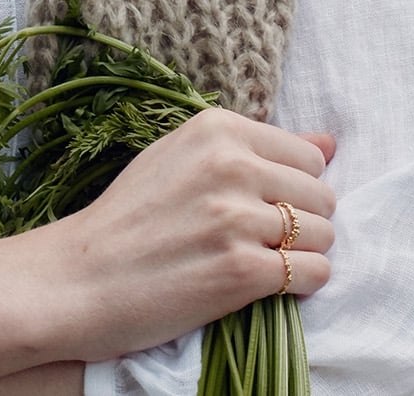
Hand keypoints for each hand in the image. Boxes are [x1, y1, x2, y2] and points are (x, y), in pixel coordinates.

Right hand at [42, 109, 335, 364]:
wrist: (82, 276)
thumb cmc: (130, 216)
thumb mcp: (183, 157)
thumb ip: (254, 147)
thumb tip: (330, 142)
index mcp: (217, 128)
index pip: (307, 154)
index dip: (293, 185)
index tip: (264, 205)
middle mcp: (231, 165)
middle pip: (321, 194)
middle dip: (303, 221)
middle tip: (262, 239)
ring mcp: (236, 219)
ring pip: (323, 235)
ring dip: (303, 254)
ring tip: (261, 261)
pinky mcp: (241, 272)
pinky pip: (314, 274)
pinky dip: (300, 285)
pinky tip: (265, 285)